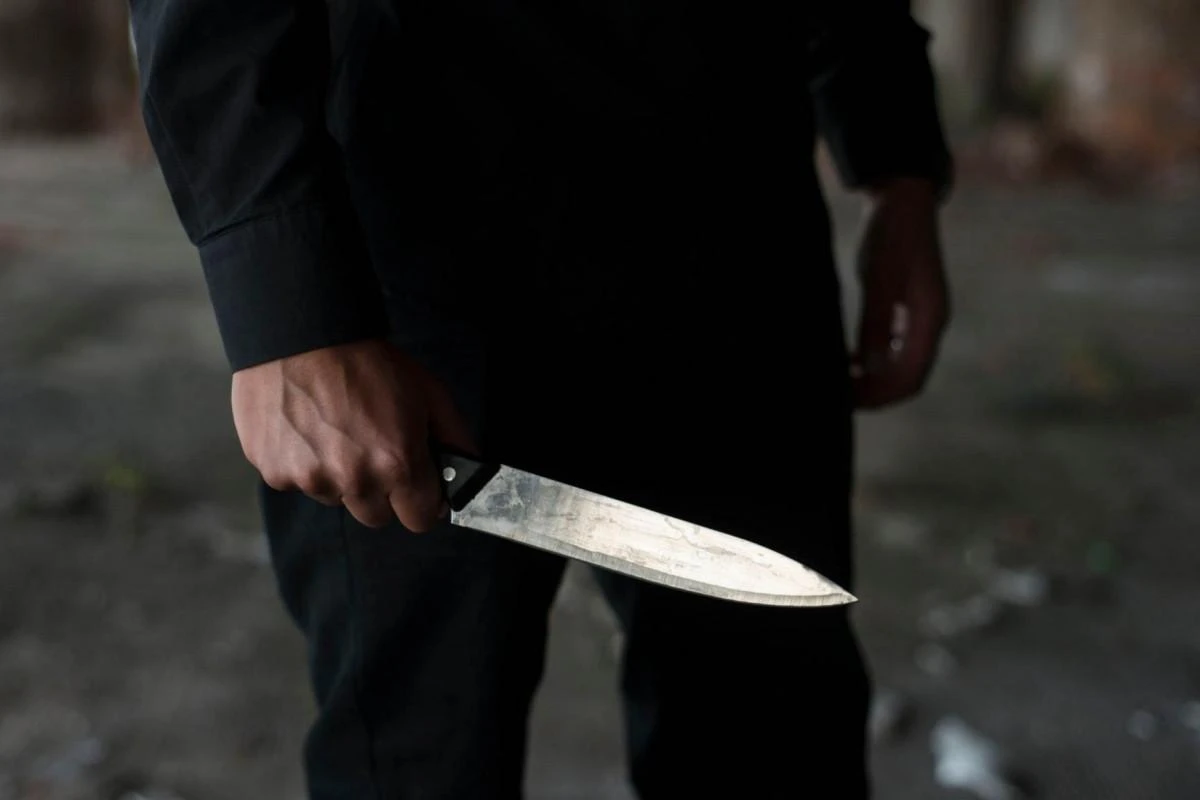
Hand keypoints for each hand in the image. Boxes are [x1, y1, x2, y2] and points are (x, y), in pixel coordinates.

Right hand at [231, 339, 476, 530]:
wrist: (302, 334)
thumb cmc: (368, 361)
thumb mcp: (429, 393)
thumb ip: (455, 438)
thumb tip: (468, 473)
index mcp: (398, 464)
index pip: (420, 520)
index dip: (421, 502)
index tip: (416, 486)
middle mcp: (355, 480)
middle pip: (377, 517)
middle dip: (381, 493)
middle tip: (372, 450)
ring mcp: (311, 479)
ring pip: (336, 499)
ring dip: (339, 478)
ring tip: (334, 432)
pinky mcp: (274, 472)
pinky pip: (297, 484)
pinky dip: (303, 464)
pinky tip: (305, 429)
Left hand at [851, 177, 950, 409]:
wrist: (902, 199)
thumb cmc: (890, 235)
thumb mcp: (878, 278)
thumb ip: (876, 322)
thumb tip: (870, 367)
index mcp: (930, 319)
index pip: (911, 378)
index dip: (880, 397)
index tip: (848, 403)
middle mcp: (930, 324)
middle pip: (907, 379)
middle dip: (875, 394)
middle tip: (837, 399)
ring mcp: (921, 318)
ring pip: (900, 367)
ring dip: (873, 380)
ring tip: (838, 384)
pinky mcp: (908, 310)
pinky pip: (894, 349)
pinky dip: (872, 362)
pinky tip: (847, 361)